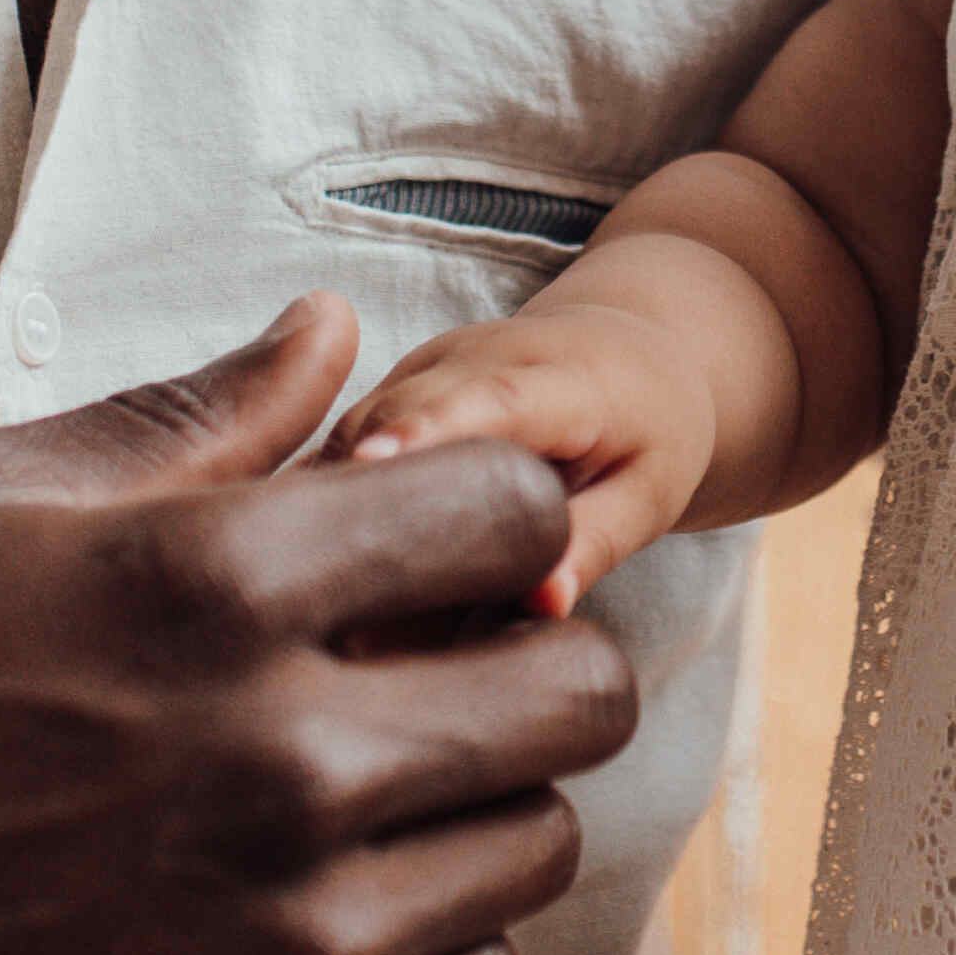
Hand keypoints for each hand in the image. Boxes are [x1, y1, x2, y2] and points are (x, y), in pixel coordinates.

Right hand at [0, 294, 642, 954]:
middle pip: (578, 688)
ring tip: (367, 785)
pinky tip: (323, 894)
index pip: (515, 512)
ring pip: (540, 842)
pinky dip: (428, 932)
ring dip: (478, 799)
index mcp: (219, 587)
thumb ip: (182, 418)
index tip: (429, 540)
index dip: (485, 511)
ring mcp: (292, 933)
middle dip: (525, 650)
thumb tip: (330, 335)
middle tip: (436, 662)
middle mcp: (287, 760)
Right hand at [328, 302, 722, 620]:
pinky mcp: (391, 386)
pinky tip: (305, 562)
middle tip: (319, 580)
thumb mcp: (650, 492)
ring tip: (308, 586)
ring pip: (355, 428)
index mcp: (563, 375)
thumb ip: (597, 541)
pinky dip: (325, 497)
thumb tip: (544, 605)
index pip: (490, 397)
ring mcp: (425, 363)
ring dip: (327, 501)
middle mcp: (478, 353)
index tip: (371, 464)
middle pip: (399, 412)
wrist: (629, 350)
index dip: (428, 429)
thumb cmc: (647, 432)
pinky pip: (344, 441)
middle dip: (354, 483)